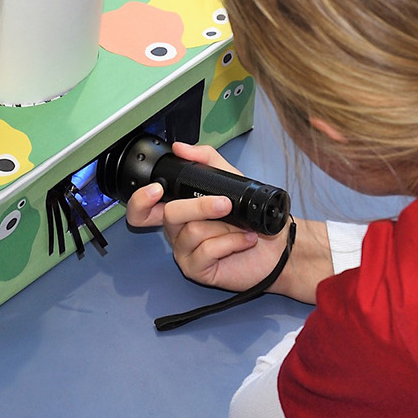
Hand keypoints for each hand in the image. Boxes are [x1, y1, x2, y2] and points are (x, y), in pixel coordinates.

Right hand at [124, 143, 327, 302]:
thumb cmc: (250, 217)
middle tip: (223, 204)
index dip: (141, 199)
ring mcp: (184, 251)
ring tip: (241, 226)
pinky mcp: (196, 270)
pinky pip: (206, 251)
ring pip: (191, 231)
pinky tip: (245, 240)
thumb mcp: (230, 179)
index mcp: (178, 210)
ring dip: (223, 226)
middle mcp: (176, 231)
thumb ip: (206, 159)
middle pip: (167, 216)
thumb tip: (180, 147)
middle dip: (197, 207)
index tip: (157, 189)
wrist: (277, 247)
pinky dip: (230, 242)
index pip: (143, 208)